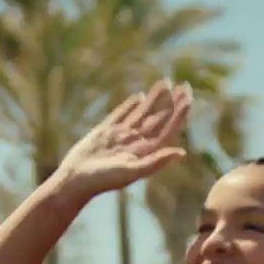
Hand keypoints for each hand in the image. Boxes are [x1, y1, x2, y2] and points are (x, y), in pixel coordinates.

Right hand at [51, 80, 191, 201]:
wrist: (74, 180)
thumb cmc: (102, 180)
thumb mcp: (131, 171)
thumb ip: (156, 162)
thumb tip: (182, 153)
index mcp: (144, 152)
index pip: (167, 129)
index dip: (179, 113)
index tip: (188, 97)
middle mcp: (135, 144)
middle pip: (158, 119)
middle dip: (171, 102)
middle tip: (184, 85)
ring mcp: (120, 137)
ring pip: (141, 113)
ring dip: (154, 99)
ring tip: (165, 83)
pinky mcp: (104, 132)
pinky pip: (121, 115)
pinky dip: (130, 105)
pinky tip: (138, 96)